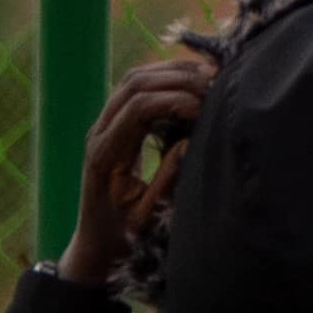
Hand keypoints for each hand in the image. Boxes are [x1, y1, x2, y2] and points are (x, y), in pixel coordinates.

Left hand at [55, 44, 220, 286]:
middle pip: (133, 84)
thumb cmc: (124, 232)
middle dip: (177, 78)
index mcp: (105, 155)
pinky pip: (136, 88)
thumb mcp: (148, 215)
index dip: (174, 99)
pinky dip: (167, 79)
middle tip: (215, 85)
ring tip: (210, 78)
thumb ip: (168, 180)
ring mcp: (104, 125)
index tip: (204, 109)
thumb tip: (188, 142)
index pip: (136, 108)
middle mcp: (99, 133)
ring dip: (173, 73)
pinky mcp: (114, 123)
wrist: (96, 240)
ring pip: (134, 79)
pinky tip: (195, 84)